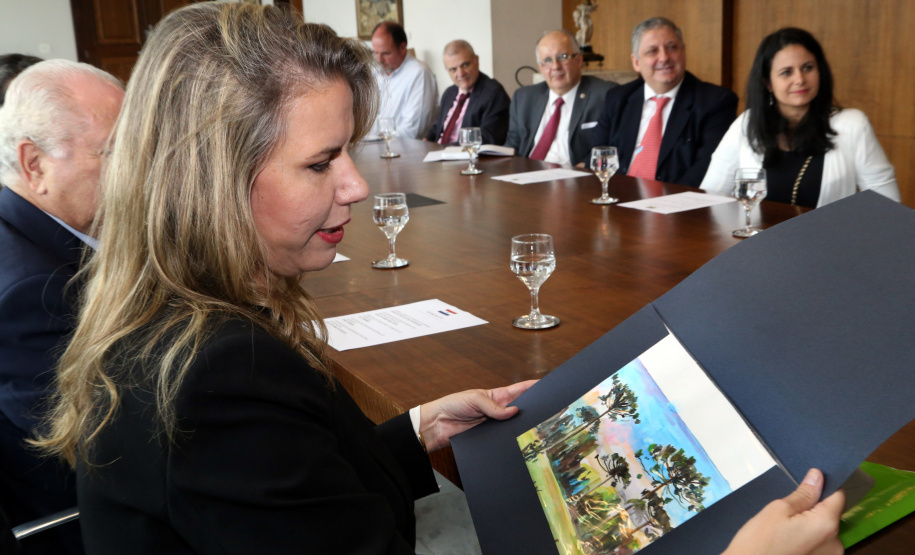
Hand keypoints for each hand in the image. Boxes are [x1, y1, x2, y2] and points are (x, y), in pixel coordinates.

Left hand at [419, 380, 536, 451]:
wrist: (437, 424)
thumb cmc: (453, 405)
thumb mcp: (475, 399)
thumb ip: (494, 406)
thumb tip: (513, 411)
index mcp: (498, 395)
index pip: (520, 389)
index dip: (534, 387)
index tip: (549, 386)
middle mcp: (499, 409)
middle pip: (522, 409)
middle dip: (533, 409)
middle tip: (547, 411)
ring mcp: (496, 424)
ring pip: (514, 425)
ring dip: (521, 426)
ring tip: (535, 427)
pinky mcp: (491, 437)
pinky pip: (504, 438)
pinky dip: (510, 439)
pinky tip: (518, 440)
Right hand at [722, 468, 844, 554]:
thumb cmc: (759, 541)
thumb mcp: (778, 510)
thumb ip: (803, 494)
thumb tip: (818, 476)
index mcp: (827, 524)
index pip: (838, 496)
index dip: (823, 487)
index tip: (805, 487)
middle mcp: (836, 543)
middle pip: (831, 515)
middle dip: (813, 509)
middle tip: (787, 514)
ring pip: (825, 531)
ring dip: (811, 526)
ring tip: (786, 531)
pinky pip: (820, 545)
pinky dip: (809, 540)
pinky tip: (790, 543)